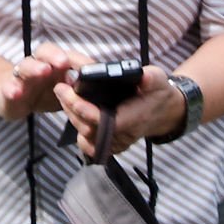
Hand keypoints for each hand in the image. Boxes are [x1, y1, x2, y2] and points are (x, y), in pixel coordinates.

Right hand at [0, 45, 83, 122]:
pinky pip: (8, 87)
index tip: (89, 67)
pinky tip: (15, 92)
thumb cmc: (43, 92)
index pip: (64, 54)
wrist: (13, 98)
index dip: (77, 59)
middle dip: (55, 56)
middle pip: (44, 52)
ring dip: (34, 68)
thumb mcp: (63, 93)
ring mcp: (21, 77)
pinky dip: (11, 89)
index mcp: (53, 64)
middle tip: (63, 62)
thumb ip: (77, 90)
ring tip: (43, 71)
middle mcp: (37, 65)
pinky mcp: (7, 91)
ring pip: (25, 66)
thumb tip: (96, 90)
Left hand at [54, 63, 183, 158]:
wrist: (163, 111)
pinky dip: (78, 130)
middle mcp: (125, 134)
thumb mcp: (158, 79)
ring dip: (71, 116)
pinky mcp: (111, 146)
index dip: (86, 110)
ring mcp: (117, 143)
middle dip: (71, 108)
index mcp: (135, 118)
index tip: (70, 93)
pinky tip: (72, 113)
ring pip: (86, 136)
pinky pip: (89, 145)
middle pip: (90, 128)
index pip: (106, 121)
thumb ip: (151, 79)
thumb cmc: (158, 93)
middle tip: (60, 87)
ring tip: (63, 95)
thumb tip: (143, 78)